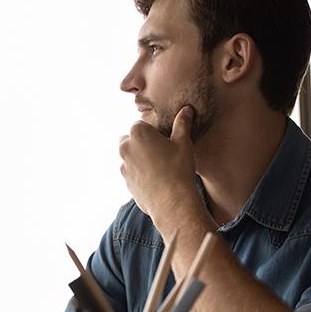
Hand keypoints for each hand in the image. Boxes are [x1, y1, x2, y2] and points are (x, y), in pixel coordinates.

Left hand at [118, 105, 196, 222]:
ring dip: (141, 159)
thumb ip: (182, 124)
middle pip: (132, 139)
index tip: (164, 139)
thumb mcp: (183, 143)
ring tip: (161, 167)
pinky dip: (141, 173)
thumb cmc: (178, 168)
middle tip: (162, 152)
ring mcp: (124, 166)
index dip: (154, 131)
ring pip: (131, 157)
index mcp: (137, 133)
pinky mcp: (126, 182)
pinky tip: (157, 179)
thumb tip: (187, 109)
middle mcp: (125, 147)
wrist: (171, 202)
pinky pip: (132, 173)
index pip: (141, 124)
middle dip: (143, 143)